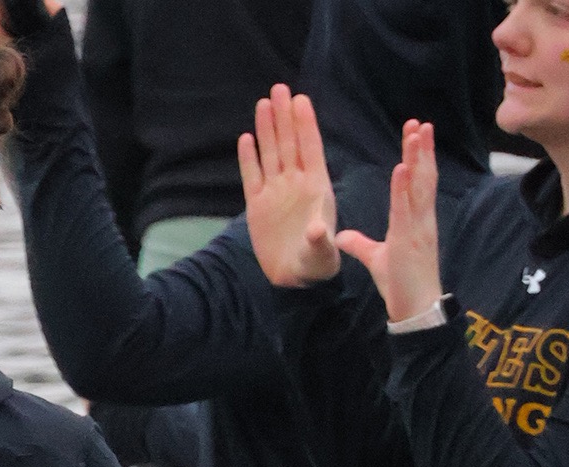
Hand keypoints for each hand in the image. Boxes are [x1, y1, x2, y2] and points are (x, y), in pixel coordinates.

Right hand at [239, 84, 341, 286]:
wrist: (295, 276)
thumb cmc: (316, 263)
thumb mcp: (323, 253)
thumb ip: (321, 240)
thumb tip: (317, 228)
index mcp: (317, 188)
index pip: (310, 149)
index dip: (305, 124)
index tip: (301, 100)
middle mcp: (295, 184)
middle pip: (289, 143)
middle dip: (285, 116)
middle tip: (280, 88)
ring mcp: (275, 192)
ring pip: (271, 153)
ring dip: (268, 128)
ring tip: (265, 103)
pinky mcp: (257, 205)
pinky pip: (251, 176)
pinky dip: (249, 158)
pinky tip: (246, 138)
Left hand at [335, 120, 443, 321]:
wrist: (414, 307)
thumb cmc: (399, 283)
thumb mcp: (375, 257)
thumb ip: (360, 244)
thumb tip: (342, 236)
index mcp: (413, 220)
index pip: (415, 182)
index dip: (416, 158)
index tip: (414, 134)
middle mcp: (420, 218)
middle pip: (422, 176)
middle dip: (421, 149)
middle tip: (419, 122)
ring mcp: (418, 226)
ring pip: (420, 186)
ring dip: (418, 158)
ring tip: (416, 132)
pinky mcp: (411, 239)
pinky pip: (407, 209)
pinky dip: (404, 188)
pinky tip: (402, 168)